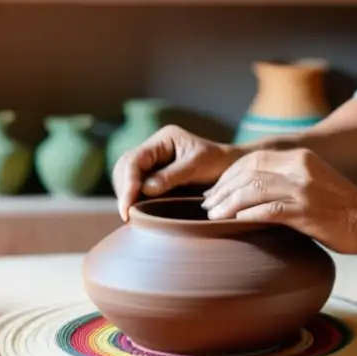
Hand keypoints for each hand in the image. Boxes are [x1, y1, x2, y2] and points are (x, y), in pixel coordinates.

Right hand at [112, 125, 243, 220]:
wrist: (233, 170)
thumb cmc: (219, 164)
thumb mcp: (197, 165)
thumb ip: (171, 175)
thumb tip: (145, 189)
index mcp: (163, 139)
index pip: (134, 159)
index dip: (128, 184)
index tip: (127, 208)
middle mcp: (154, 148)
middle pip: (124, 167)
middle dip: (123, 191)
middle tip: (126, 215)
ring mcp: (153, 162)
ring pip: (126, 177)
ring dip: (126, 196)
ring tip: (130, 216)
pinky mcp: (155, 177)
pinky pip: (137, 187)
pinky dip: (134, 199)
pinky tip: (137, 213)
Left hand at [201, 148, 356, 253]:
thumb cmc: (339, 207)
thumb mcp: (310, 182)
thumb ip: (284, 181)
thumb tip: (247, 192)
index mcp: (299, 157)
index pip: (252, 159)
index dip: (228, 175)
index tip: (214, 191)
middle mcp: (299, 168)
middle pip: (248, 173)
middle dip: (222, 189)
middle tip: (207, 205)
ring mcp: (303, 190)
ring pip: (253, 190)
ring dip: (228, 204)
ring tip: (213, 216)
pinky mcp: (307, 212)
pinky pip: (268, 211)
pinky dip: (246, 216)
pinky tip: (233, 223)